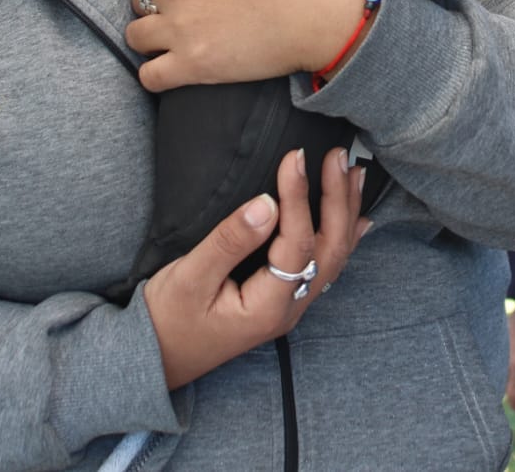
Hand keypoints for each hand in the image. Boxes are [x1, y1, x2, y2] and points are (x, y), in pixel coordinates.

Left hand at [127, 0, 375, 92]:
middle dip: (157, 2)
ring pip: (136, 35)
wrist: (328, 10)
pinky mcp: (194, 65)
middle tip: (184, 9)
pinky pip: (150, 76)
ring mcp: (181, 29)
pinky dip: (154, 74)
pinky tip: (170, 69)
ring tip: (174, 40)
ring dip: (150, 36)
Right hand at [142, 146, 367, 389]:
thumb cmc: (166, 319)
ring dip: (345, 213)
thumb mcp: (189, 278)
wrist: (156, 359)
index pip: (297, 244)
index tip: (295, 157)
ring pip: (332, 256)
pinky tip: (358, 220)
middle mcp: (289, 309)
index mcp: (268, 307)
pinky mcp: (283, 300)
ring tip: (356, 173)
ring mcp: (290, 306)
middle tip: (338, 155)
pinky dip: (343, 238)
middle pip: (329, 249)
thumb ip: (229, 241)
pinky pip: (323, 266)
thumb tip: (266, 203)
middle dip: (337, 199)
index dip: (299, 197)